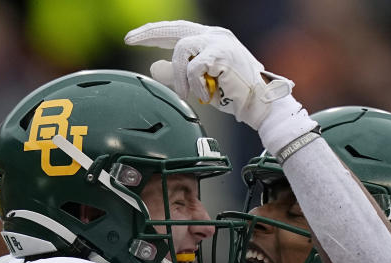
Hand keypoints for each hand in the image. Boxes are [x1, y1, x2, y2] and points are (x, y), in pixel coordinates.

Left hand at [124, 20, 294, 130]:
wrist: (260, 105)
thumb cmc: (233, 95)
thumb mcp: (199, 84)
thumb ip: (178, 75)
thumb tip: (154, 67)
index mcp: (211, 39)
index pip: (177, 31)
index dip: (155, 33)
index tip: (133, 38)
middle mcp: (214, 35)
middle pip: (176, 29)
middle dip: (150, 33)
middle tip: (129, 40)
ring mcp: (219, 42)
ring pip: (182, 49)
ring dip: (180, 75)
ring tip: (187, 93)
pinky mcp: (221, 54)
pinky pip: (194, 66)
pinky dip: (195, 83)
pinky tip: (205, 94)